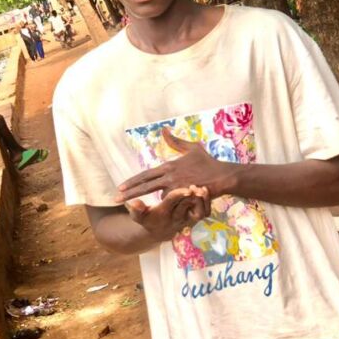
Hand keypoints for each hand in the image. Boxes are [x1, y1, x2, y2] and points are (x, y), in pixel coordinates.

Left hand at [117, 129, 234, 201]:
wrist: (223, 176)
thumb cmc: (207, 162)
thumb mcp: (192, 148)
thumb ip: (176, 141)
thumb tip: (164, 130)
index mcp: (169, 166)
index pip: (146, 174)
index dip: (132, 181)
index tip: (120, 186)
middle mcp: (170, 176)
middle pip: (145, 186)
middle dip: (129, 193)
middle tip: (116, 198)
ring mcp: (177, 187)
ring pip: (160, 197)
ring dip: (156, 202)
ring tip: (143, 208)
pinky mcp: (184, 196)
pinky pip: (173, 203)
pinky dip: (171, 204)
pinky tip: (170, 208)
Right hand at [126, 186, 209, 241]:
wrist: (160, 232)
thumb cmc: (148, 219)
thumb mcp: (139, 216)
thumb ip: (136, 210)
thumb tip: (134, 203)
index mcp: (163, 212)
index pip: (171, 202)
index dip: (178, 194)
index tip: (185, 188)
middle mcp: (176, 216)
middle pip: (186, 205)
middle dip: (191, 196)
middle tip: (195, 185)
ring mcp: (187, 218)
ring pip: (198, 210)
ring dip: (201, 199)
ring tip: (202, 188)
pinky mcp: (194, 218)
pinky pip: (205, 213)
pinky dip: (207, 203)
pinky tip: (205, 191)